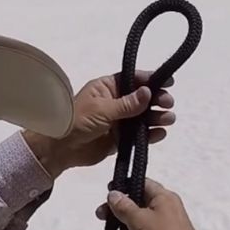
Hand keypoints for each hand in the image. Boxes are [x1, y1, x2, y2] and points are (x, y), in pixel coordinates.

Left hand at [22, 71, 175, 177]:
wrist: (60, 149)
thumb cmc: (76, 122)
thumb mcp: (102, 109)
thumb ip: (126, 104)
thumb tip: (148, 92)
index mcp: (108, 88)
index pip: (133, 80)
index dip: (151, 80)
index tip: (169, 82)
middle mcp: (115, 102)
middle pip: (142, 99)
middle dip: (157, 100)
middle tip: (168, 104)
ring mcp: (118, 121)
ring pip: (142, 117)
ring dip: (156, 117)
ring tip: (168, 119)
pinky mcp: (118, 139)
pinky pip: (137, 136)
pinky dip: (149, 135)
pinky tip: (160, 133)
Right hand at [96, 178, 204, 229]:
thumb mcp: (137, 219)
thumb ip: (123, 206)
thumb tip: (114, 195)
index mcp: (164, 196)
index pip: (142, 183)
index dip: (124, 185)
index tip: (110, 191)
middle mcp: (168, 207)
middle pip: (140, 200)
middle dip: (121, 207)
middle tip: (104, 214)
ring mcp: (168, 223)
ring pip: (143, 216)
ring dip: (128, 221)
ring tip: (115, 229)